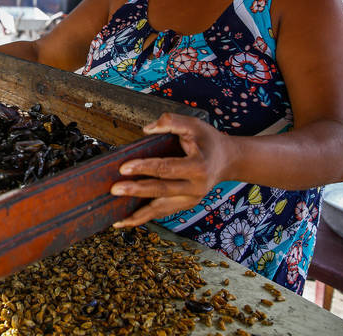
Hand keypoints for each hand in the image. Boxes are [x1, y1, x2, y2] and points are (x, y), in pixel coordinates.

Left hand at [110, 113, 234, 227]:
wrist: (227, 160)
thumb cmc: (208, 140)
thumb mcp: (194, 124)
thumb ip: (171, 122)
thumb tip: (146, 129)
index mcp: (198, 167)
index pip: (166, 168)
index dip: (144, 167)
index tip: (124, 167)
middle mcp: (196, 187)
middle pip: (161, 190)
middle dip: (136, 190)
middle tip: (114, 189)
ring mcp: (191, 199)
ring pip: (161, 209)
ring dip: (137, 214)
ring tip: (116, 218)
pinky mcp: (185, 205)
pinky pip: (162, 212)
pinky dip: (144, 218)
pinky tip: (125, 221)